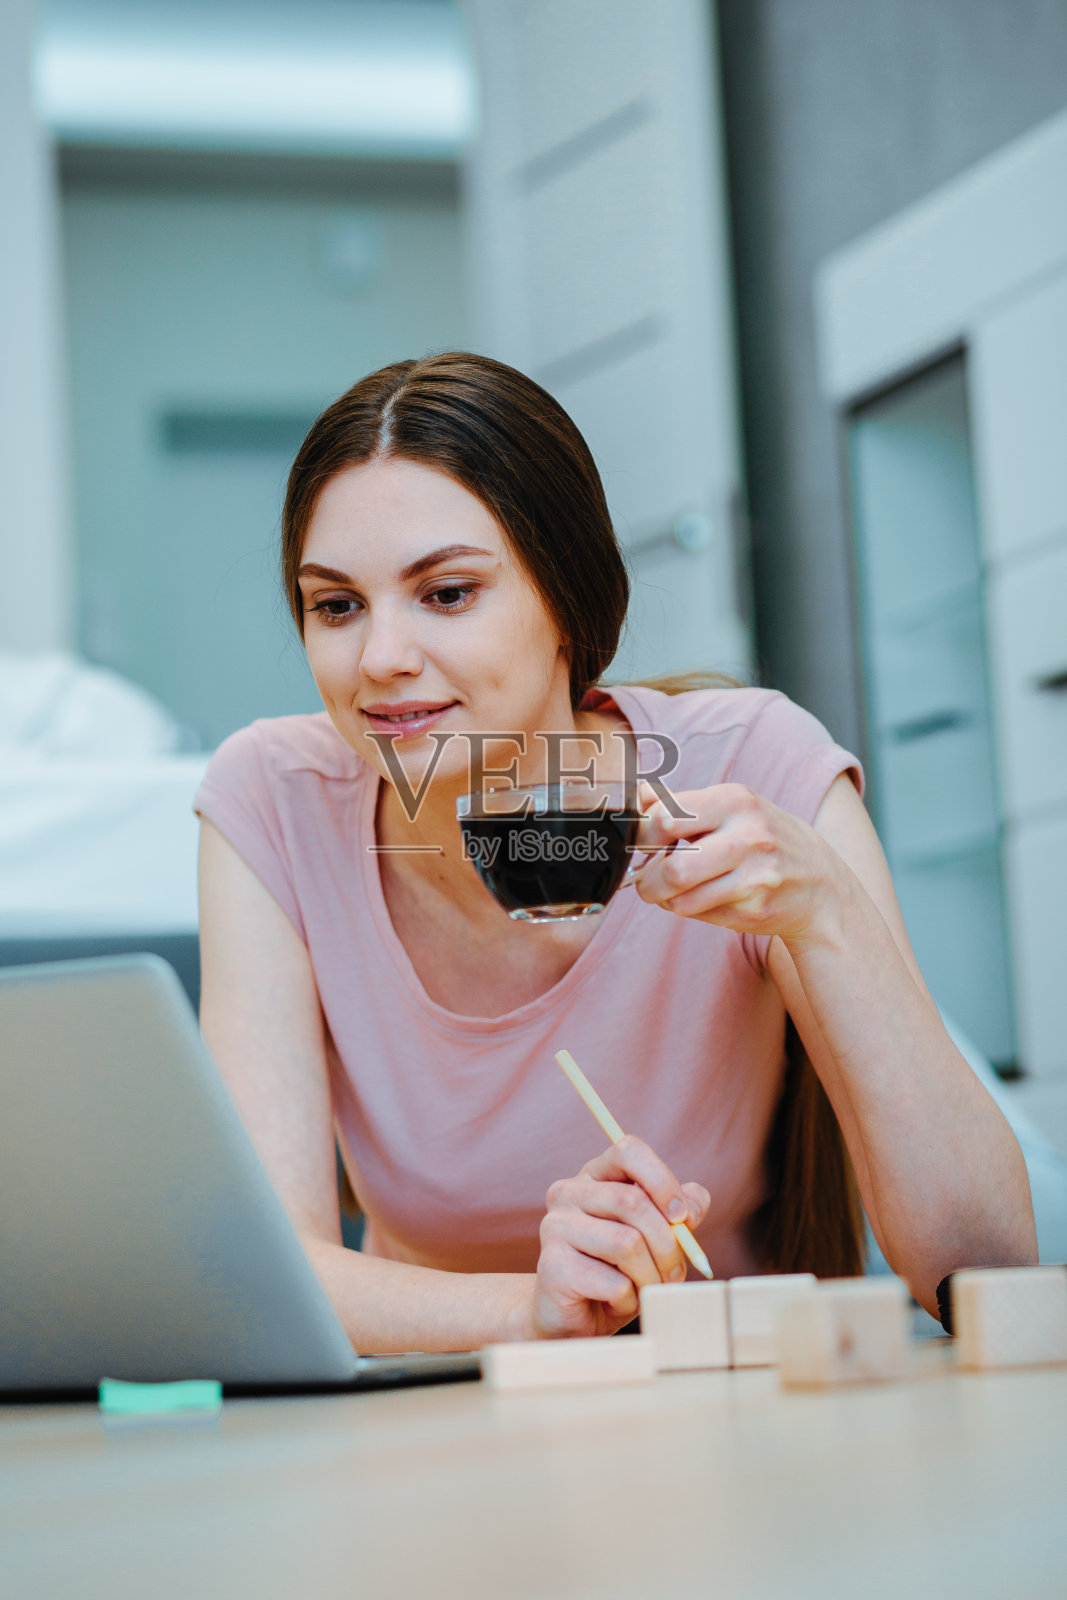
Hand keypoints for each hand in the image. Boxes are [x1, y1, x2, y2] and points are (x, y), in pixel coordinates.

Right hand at [529, 1134, 709, 1338]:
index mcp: (593, 1175)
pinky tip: (617, 1303)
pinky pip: (614, 1282)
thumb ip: (678, 1213)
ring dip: (651, 1276)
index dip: (662, 1180)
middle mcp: (567, 1193)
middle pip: (633, 1201)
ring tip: (647, 1289)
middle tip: (675, 1272)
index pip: (628, 1150)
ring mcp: (554, 1227)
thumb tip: (694, 1204)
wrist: (576, 1321)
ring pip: (627, 1243)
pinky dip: (629, 1299)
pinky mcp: (551, 1266)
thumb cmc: (619, 1273)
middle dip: (668, 1244)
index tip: (684, 1217)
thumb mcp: (656, 1238)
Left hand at [629, 779, 848, 947]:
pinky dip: (691, 909)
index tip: (641, 845)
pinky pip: (700, 913)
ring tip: (674, 891)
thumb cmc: (765, 841)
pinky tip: (705, 899)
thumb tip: (636, 796)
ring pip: (682, 899)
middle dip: (648, 881)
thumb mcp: (732, 808)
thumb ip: (681, 803)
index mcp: (736, 800)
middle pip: (674, 868)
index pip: (666, 817)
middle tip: (647, 882)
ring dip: (667, 900)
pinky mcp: (755, 908)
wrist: (823, 886)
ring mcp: (755, 876)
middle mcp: (749, 836)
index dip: (643, 836)